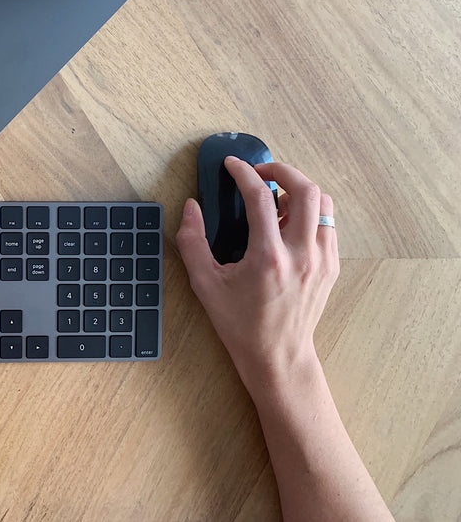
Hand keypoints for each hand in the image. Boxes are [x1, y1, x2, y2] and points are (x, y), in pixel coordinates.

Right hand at [175, 158, 338, 393]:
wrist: (277, 357)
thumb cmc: (238, 323)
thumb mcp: (204, 284)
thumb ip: (192, 242)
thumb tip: (191, 207)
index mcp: (268, 257)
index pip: (260, 197)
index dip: (243, 173)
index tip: (232, 165)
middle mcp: (302, 254)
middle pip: (306, 190)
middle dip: (282, 170)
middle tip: (260, 172)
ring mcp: (322, 260)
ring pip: (324, 203)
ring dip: (299, 191)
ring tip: (276, 200)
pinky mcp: (331, 266)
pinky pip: (327, 224)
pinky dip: (309, 213)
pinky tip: (287, 224)